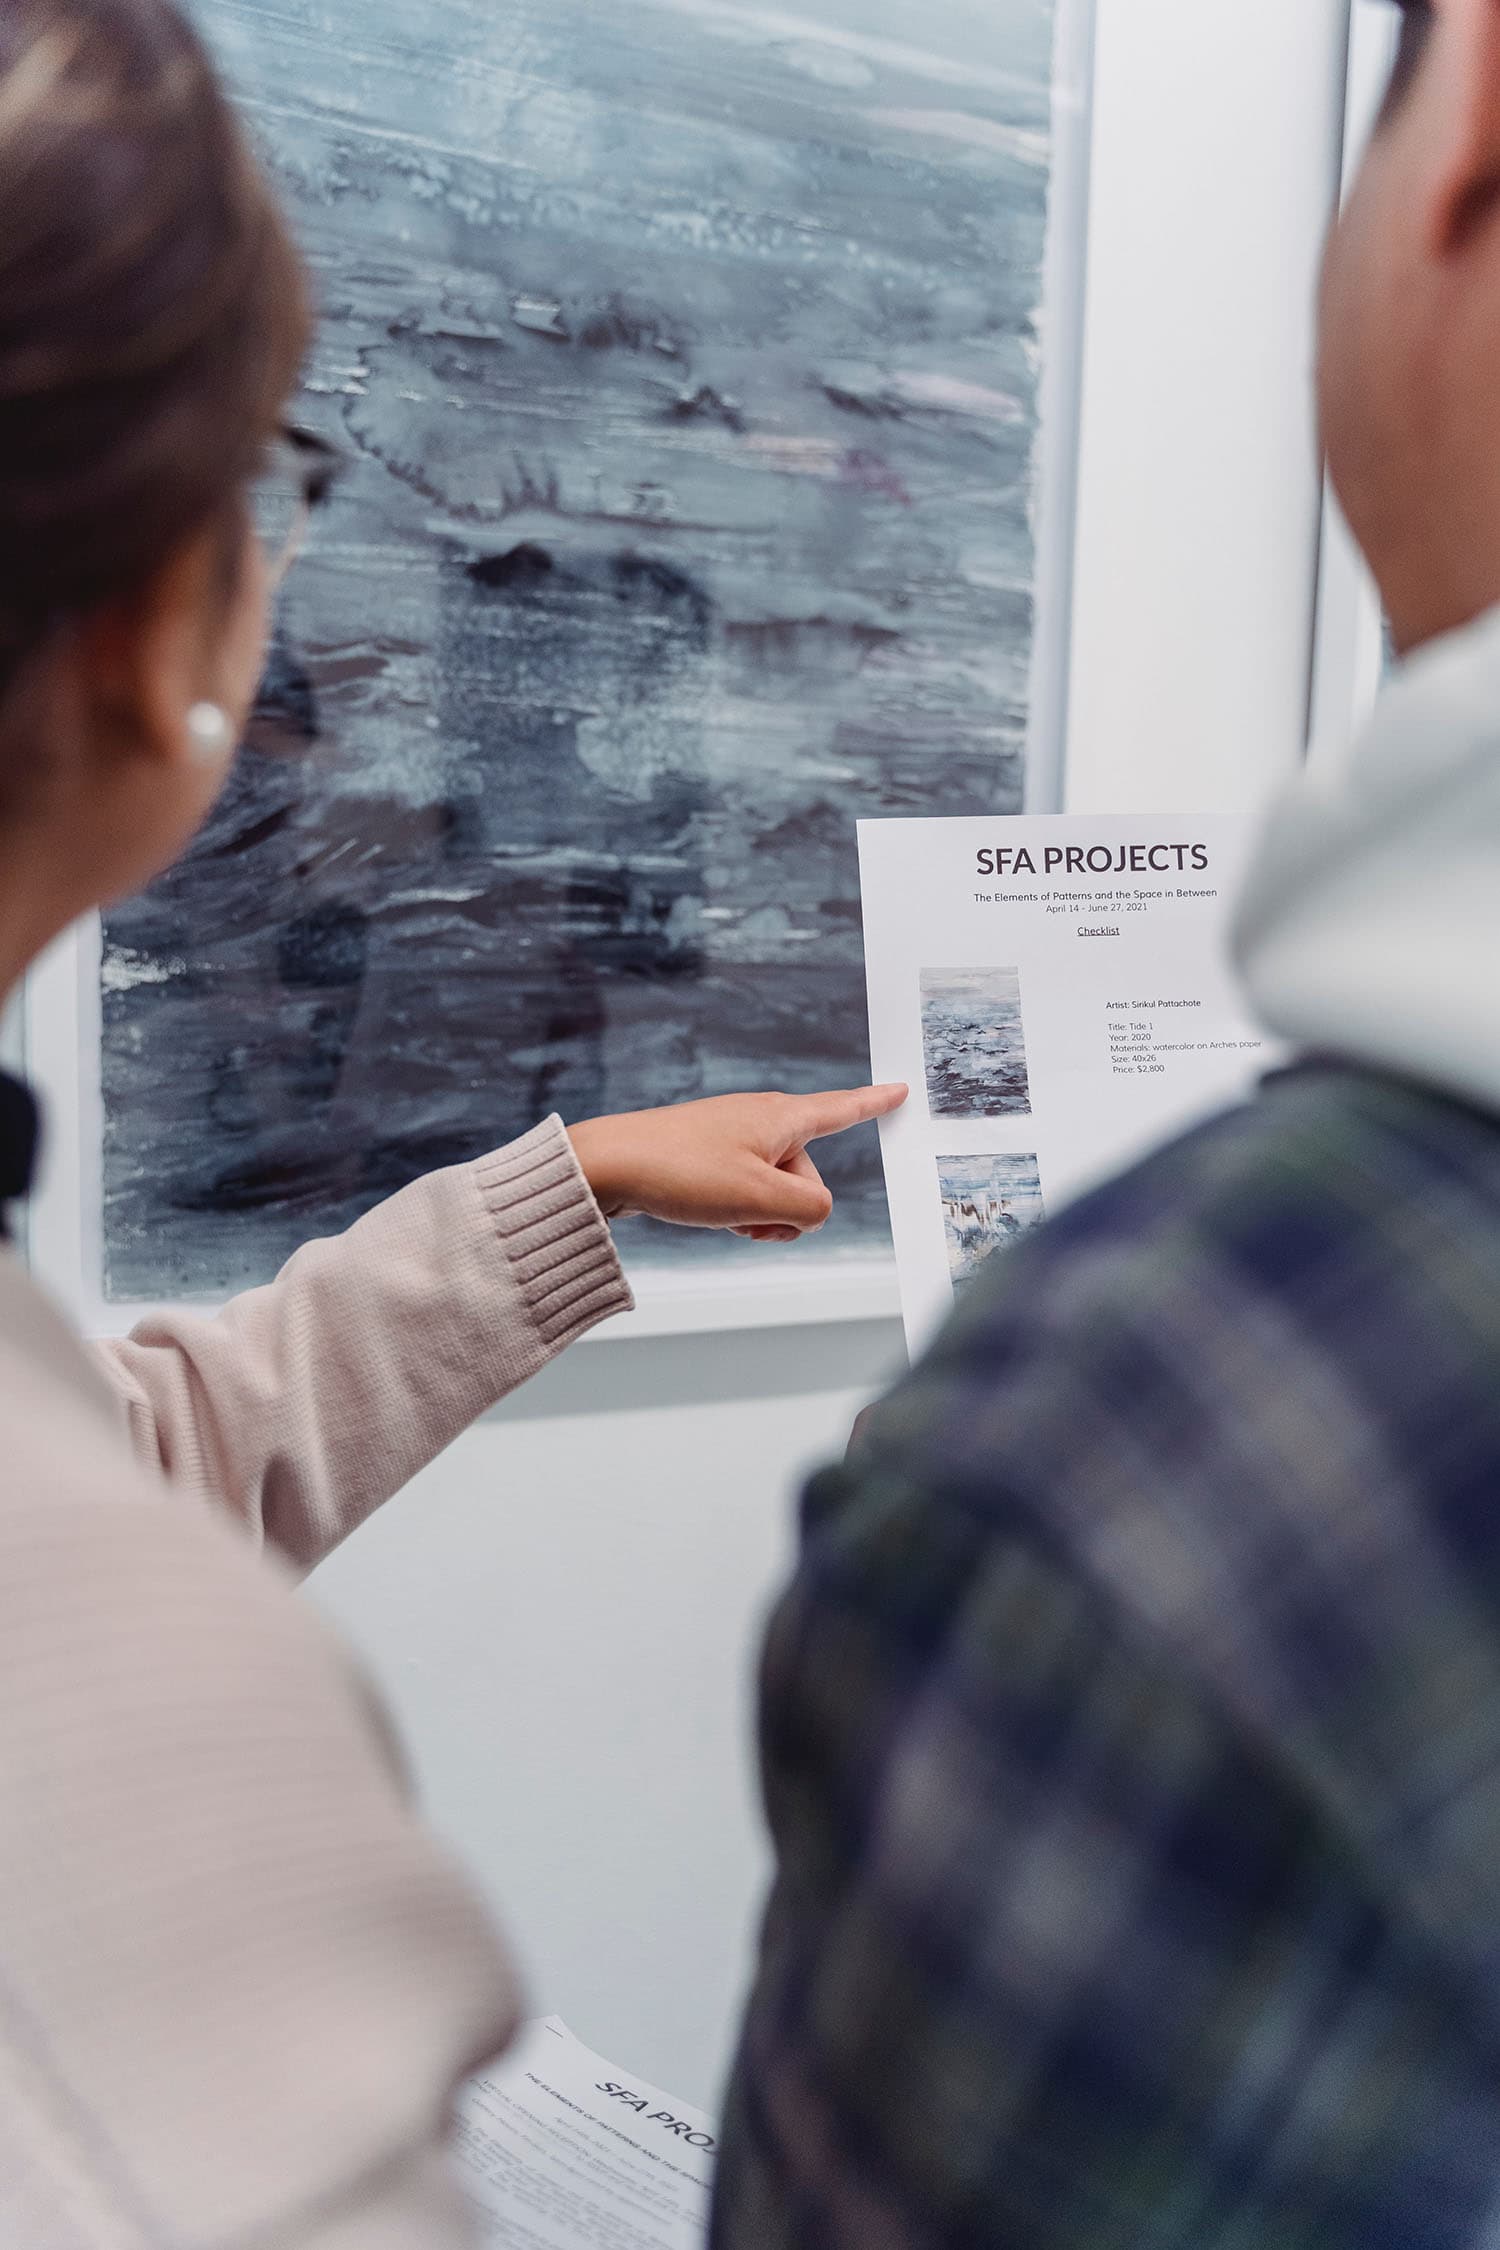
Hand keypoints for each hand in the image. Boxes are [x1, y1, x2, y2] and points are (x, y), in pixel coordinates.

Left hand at [568, 1085, 907, 1243]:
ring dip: (758, 1214)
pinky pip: (743, 1191)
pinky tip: (706, 1213)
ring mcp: (731, 1137)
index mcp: (782, 1118)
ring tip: (720, 1214)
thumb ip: (809, 1209)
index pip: (841, 1110)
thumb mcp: (760, 1199)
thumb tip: (813, 1213)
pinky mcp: (706, 1156)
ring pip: (772, 1189)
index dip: (873, 1104)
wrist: (606, 1165)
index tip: (900, 1089)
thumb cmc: (681, 1172)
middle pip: (806, 1175)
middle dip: (788, 1207)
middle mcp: (761, 1120)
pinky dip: (734, 1210)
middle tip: (746, 1214)